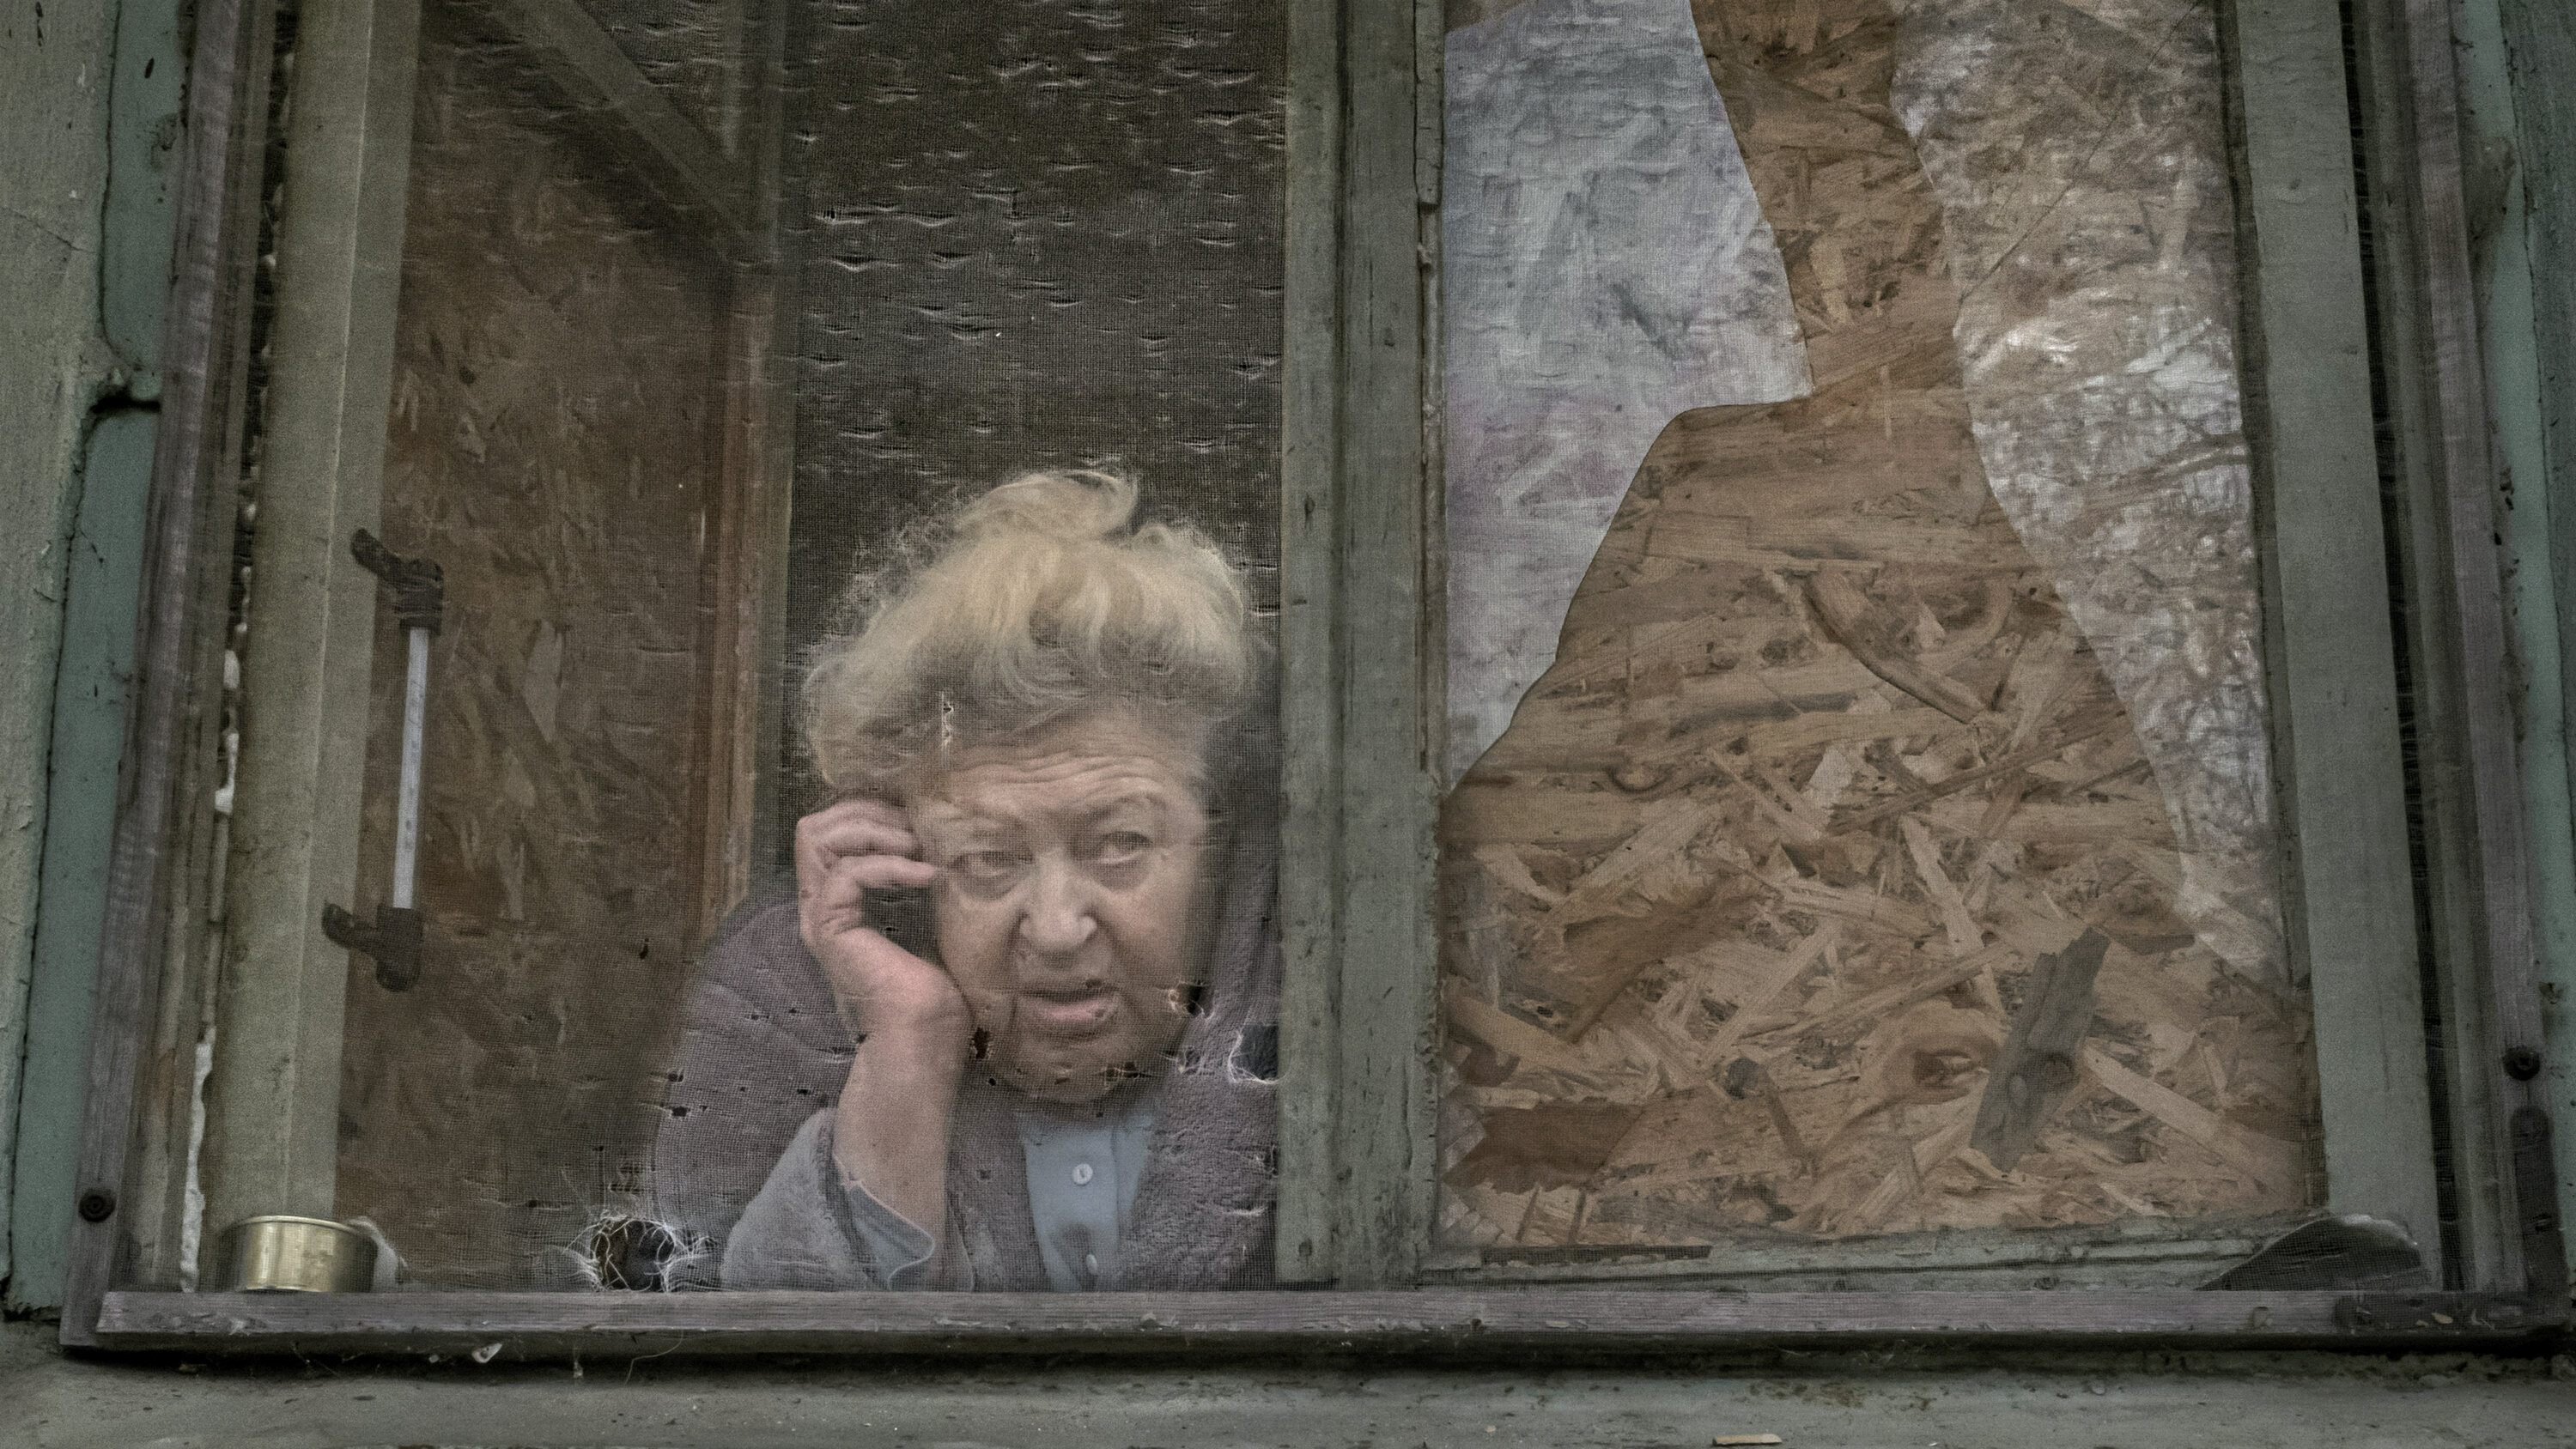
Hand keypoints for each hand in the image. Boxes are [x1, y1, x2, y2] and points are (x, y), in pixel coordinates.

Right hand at [794, 798, 963, 1040]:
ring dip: (875, 832)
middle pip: (815, 827)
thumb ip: (918, 880)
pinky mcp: (830, 929)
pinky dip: (890, 866)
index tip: (918, 822)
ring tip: (918, 847)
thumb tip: (941, 838)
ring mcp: (821, 916)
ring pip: (818, 838)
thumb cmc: (937, 990)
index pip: (830, 831)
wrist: (926, 1038)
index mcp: (841, 901)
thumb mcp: (931, 916)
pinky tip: (926, 876)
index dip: (871, 813)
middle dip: (869, 813)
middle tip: (916, 828)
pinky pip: (847, 873)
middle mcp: (822, 905)